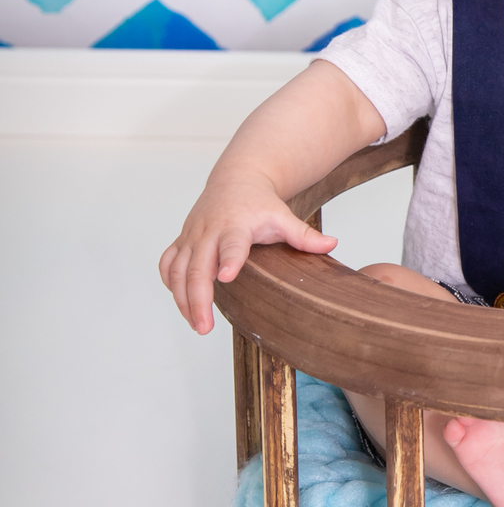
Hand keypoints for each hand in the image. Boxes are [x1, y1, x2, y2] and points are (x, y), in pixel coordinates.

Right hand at [159, 171, 336, 334]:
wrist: (236, 179)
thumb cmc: (260, 203)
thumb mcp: (283, 216)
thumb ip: (304, 235)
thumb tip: (332, 244)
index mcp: (237, 225)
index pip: (232, 244)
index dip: (229, 259)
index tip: (226, 277)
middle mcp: (210, 230)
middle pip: (198, 266)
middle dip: (198, 298)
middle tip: (204, 326)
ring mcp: (192, 236)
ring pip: (178, 270)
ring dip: (182, 299)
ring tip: (196, 324)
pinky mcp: (182, 240)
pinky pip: (168, 264)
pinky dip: (171, 284)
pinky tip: (182, 302)